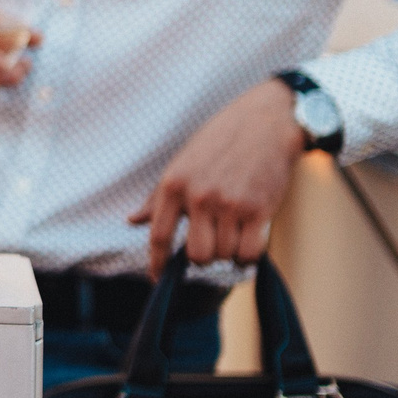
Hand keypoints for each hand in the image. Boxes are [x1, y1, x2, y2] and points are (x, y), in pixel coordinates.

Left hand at [128, 77, 309, 274]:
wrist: (265, 120)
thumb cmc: (220, 140)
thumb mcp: (182, 162)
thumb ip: (157, 196)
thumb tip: (132, 220)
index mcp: (174, 184)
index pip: (157, 236)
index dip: (156, 263)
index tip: (157, 278)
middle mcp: (199, 196)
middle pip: (196, 255)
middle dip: (204, 257)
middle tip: (212, 243)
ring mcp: (230, 204)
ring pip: (225, 255)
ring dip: (230, 252)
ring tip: (234, 231)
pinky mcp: (259, 209)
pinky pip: (250, 253)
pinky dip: (249, 257)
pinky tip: (249, 242)